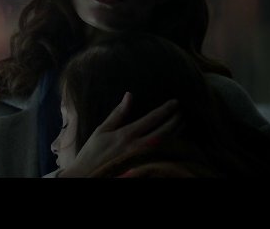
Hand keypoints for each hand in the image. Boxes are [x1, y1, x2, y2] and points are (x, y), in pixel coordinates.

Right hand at [58, 92, 180, 177]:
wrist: (88, 174)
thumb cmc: (93, 152)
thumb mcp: (102, 130)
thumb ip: (117, 113)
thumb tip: (129, 95)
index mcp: (126, 135)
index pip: (152, 119)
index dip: (165, 109)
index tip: (175, 102)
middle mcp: (137, 147)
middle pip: (164, 132)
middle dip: (175, 121)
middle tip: (182, 112)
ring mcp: (142, 158)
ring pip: (166, 144)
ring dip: (176, 133)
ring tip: (181, 123)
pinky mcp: (143, 166)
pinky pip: (162, 155)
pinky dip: (170, 146)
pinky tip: (174, 140)